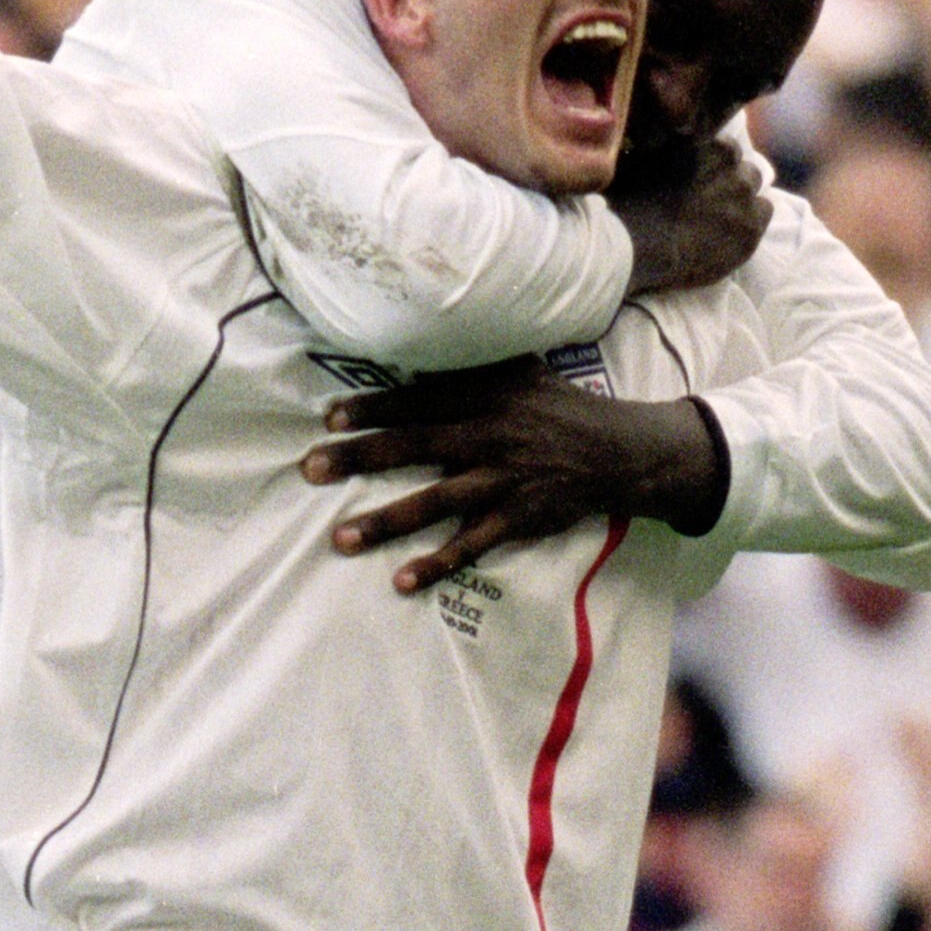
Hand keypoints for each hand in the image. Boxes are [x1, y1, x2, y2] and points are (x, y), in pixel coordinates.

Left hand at [304, 366, 722, 589]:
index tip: (330, 418)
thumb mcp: (521, 372)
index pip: (418, 399)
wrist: (620, 451)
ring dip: (384, 521)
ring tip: (339, 538)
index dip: (372, 408)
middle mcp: (489, 434)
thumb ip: (473, 365)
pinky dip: (437, 564)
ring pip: (434, 501)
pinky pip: (471, 545)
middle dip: (358, 457)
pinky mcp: (519, 517)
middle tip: (311, 469)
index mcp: (485, 394)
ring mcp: (503, 479)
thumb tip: (423, 349)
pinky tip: (401, 581)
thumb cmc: (561, 408)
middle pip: (413, 445)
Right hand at [611, 138, 772, 296]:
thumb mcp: (640, 159)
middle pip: (741, 165)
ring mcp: (742, 192)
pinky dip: (751, 220)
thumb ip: (666, 148)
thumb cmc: (627, 202)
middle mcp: (727, 159)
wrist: (633, 245)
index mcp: (701, 139)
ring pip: (754, 186)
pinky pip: (765, 212)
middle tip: (711, 201)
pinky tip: (732, 233)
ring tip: (722, 218)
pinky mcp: (751, 225)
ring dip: (741, 198)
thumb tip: (667, 144)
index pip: (722, 147)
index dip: (713, 166)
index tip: (702, 180)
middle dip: (730, 180)